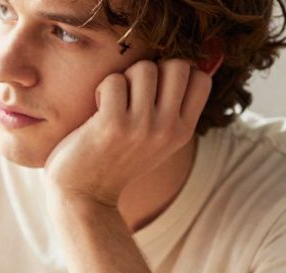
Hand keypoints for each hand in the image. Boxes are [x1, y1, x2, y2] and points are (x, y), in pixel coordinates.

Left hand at [44, 59, 212, 207]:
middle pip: (177, 65)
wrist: (84, 197)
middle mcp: (167, 130)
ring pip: (144, 68)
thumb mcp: (156, 141)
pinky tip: (97, 109)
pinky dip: (102, 89)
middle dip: (152, 70)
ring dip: (124, 79)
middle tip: (133, 93)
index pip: (201, 79)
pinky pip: (114, 80)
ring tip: (113, 102)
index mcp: (182, 132)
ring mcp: (141, 128)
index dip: (177, 73)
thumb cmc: (115, 160)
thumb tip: (196, 62)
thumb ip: (173, 108)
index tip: (155, 89)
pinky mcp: (113, 125)